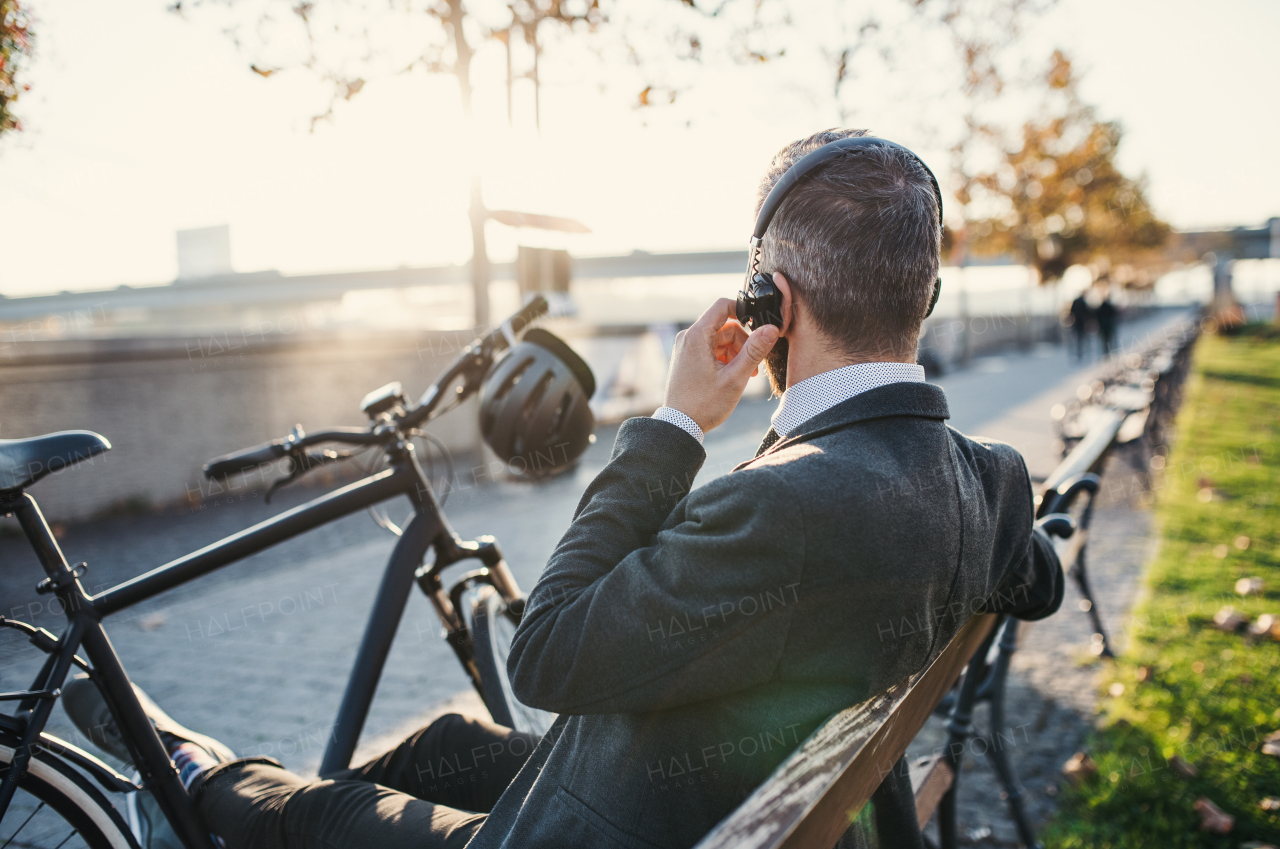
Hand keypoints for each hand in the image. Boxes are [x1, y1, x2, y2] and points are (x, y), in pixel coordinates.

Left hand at [663, 298, 779, 433]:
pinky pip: (711, 350)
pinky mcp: (687, 359)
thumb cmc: (704, 404)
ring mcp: (686, 349)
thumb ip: (754, 351)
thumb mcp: (735, 378)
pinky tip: (733, 376)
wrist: (680, 425)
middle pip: (724, 326)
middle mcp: (688, 338)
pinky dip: (725, 359)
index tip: (758, 326)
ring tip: (745, 374)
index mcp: (696, 336)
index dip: (743, 311)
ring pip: (719, 339)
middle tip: (753, 365)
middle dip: (743, 342)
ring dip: (736, 353)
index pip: (722, 306)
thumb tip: (771, 328)